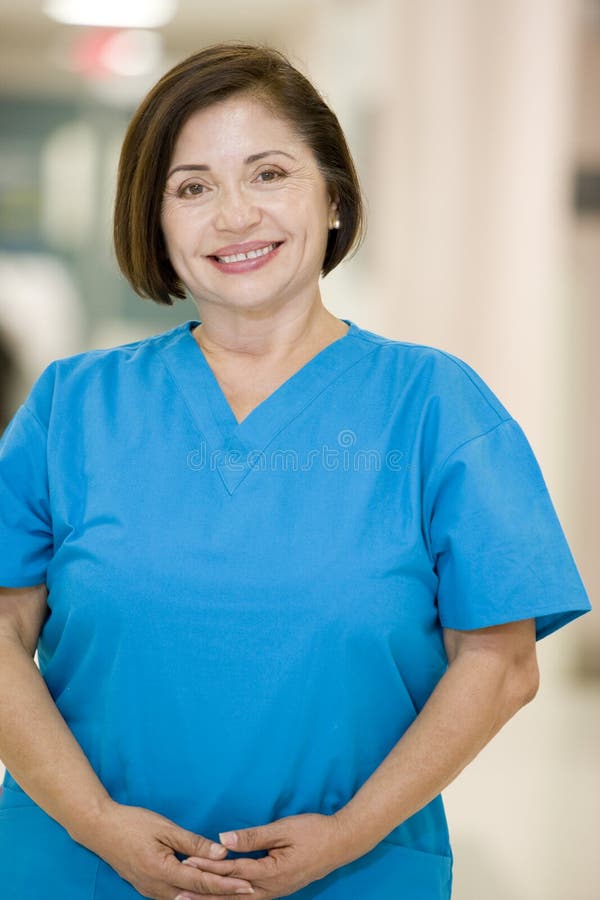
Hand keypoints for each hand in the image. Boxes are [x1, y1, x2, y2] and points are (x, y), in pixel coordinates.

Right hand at [84, 801, 255, 897]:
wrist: (99, 829)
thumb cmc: (133, 823)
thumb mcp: (165, 828)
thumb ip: (193, 843)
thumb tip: (221, 852)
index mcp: (162, 871)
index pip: (201, 882)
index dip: (226, 885)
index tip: (247, 886)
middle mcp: (156, 888)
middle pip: (195, 896)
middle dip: (222, 895)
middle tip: (248, 892)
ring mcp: (149, 890)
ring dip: (207, 896)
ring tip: (231, 892)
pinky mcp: (146, 887)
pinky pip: (173, 896)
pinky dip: (192, 894)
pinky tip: (203, 890)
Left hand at [181, 813, 348, 898]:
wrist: (341, 843)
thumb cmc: (313, 832)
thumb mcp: (283, 829)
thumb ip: (253, 837)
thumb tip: (223, 840)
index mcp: (271, 872)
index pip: (232, 872)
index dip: (207, 867)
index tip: (186, 863)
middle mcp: (271, 889)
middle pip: (231, 894)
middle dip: (203, 893)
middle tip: (177, 894)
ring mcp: (275, 892)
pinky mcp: (278, 890)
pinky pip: (249, 899)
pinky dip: (231, 899)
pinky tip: (220, 899)